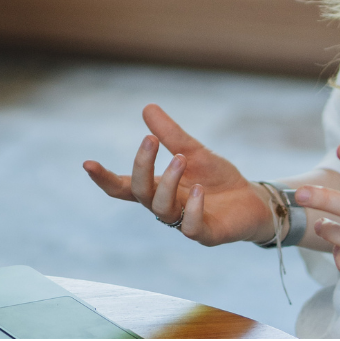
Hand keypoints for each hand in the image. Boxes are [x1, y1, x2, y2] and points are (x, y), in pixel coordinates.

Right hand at [83, 105, 274, 246]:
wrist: (252, 201)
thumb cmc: (218, 179)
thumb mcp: (194, 151)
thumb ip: (171, 134)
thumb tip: (147, 106)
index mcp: (158, 189)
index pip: (124, 187)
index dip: (105, 178)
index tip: (87, 163)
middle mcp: (166, 208)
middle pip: (141, 193)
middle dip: (142, 166)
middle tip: (150, 140)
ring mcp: (183, 223)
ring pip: (162, 209)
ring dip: (167, 182)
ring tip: (181, 159)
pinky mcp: (206, 234)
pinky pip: (190, 227)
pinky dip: (192, 209)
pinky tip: (199, 189)